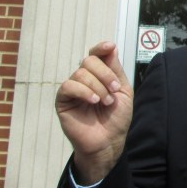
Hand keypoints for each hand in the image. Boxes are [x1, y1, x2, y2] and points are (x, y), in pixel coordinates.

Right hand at [55, 41, 133, 183]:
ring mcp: (73, 89)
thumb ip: (116, 70)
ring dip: (98, 87)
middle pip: (89, 61)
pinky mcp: (63, 100)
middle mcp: (85, 79)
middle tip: (114, 89)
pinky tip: (94, 101)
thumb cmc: (116, 118)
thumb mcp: (123, 91)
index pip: (96, 55)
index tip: (110, 46)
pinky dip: (84, 91)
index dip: (101, 48)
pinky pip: (69, 86)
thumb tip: (111, 47)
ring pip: (81, 73)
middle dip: (105, 74)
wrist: (109, 141)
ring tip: (106, 102)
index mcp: (99, 75)